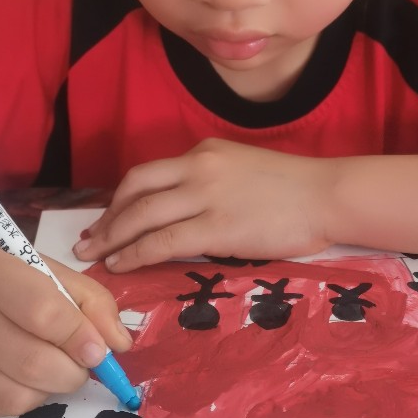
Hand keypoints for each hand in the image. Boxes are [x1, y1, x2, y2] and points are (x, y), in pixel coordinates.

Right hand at [0, 232, 131, 416]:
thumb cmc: (3, 273)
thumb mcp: (50, 270)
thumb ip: (92, 302)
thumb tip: (119, 345)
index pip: (43, 314)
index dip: (80, 338)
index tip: (100, 351)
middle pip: (31, 363)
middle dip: (72, 373)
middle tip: (82, 365)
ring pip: (15, 395)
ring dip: (49, 390)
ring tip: (53, 369)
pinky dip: (24, 400)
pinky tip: (25, 378)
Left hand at [73, 138, 336, 271]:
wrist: (328, 196)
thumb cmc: (295, 190)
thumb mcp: (244, 170)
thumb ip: (210, 184)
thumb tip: (183, 212)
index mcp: (204, 152)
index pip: (147, 174)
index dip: (120, 199)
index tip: (107, 218)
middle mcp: (198, 168)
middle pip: (134, 190)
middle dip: (107, 218)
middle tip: (89, 240)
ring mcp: (206, 196)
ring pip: (142, 216)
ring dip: (113, 238)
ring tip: (97, 257)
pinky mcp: (217, 227)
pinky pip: (163, 242)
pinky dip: (135, 254)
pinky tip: (122, 265)